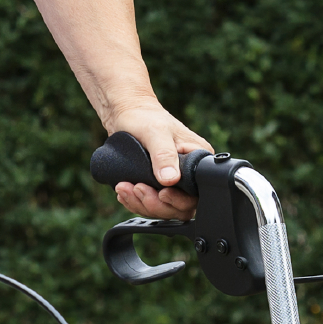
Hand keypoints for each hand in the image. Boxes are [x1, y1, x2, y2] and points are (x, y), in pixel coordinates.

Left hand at [104, 98, 207, 219]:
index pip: (196, 194)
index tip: (161, 192)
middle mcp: (188, 172)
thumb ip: (164, 155)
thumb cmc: (144, 117)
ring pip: (163, 208)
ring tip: (125, 188)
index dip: (178, 200)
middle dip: (156, 203)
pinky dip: (135, 201)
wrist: (126, 114)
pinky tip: (125, 191)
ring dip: (142, 203)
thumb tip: (171, 179)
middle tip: (138, 188)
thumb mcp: (156, 132)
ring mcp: (172, 180)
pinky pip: (150, 204)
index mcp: (197, 159)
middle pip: (180, 207)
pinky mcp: (157, 185)